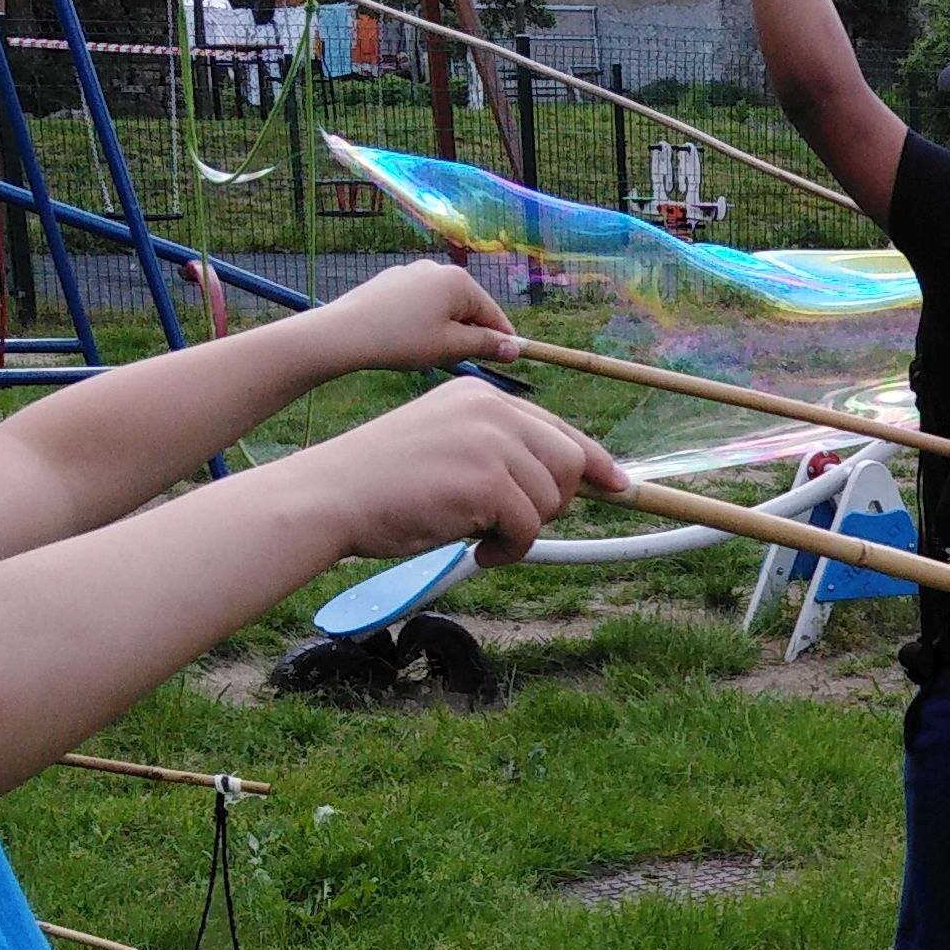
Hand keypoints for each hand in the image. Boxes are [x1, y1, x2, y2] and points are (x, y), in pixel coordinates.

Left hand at [296, 260, 518, 384]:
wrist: (344, 332)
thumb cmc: (402, 340)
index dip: (501, 340)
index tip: (508, 360)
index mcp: (458, 281)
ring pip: (442, 307)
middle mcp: (437, 269)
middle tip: (452, 361)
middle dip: (466, 335)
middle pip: (467, 308)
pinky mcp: (390, 282)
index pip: (492, 314)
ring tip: (423, 353)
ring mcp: (411, 272)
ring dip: (443, 331)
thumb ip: (485, 345)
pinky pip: (418, 304)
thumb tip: (513, 348)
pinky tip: (404, 340)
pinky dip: (421, 322)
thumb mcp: (450, 348)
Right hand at [301, 378, 613, 568]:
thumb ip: (498, 453)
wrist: (330, 496)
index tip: (620, 485)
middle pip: (570, 462)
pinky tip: (479, 551)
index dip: (594, 461)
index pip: (559, 428)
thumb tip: (565, 484)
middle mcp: (491, 410)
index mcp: (481, 398)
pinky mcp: (485, 480)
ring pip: (553, 498)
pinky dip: (511, 550)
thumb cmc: (380, 483)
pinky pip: (530, 527)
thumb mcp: (446, 447)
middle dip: (556, 503)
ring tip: (481, 537)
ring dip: (525, 531)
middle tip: (513, 525)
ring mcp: (490, 442)